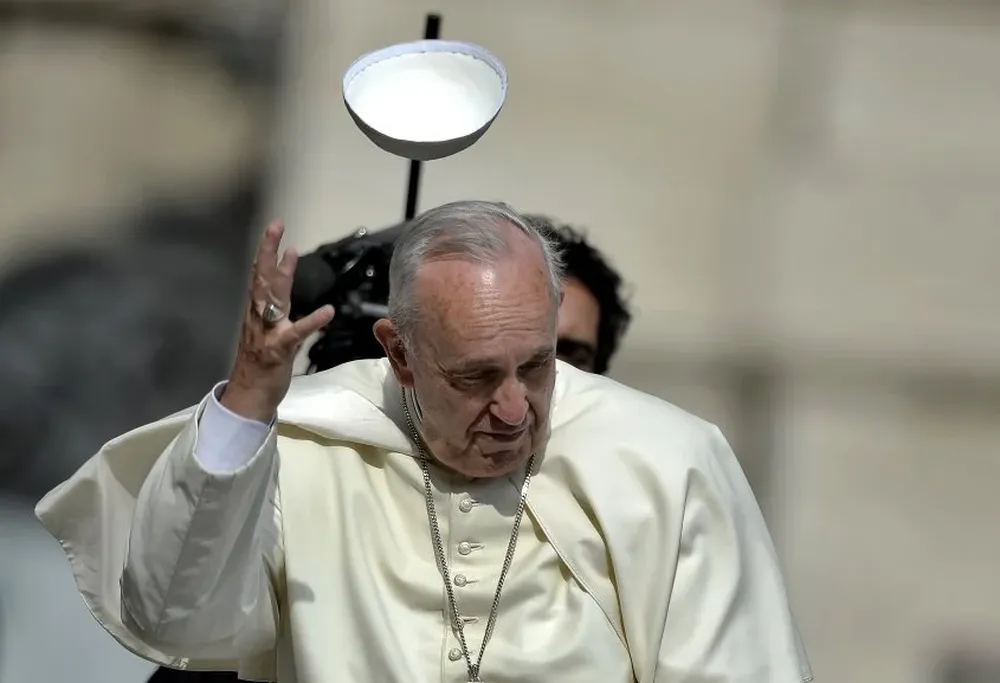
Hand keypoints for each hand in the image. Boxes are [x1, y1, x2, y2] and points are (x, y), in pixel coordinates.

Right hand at [222, 221, 334, 420]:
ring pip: (273, 298)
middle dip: (268, 251)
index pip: (259, 275)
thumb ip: (277, 308)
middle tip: (275, 226)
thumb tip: (285, 287)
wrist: (249, 396)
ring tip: (292, 252)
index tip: (274, 228)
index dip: (266, 251)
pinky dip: (312, 321)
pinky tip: (327, 310)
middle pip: (262, 278)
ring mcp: (267, 332)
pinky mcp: (279, 350)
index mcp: (257, 312)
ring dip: (283, 275)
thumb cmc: (260, 364)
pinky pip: (297, 332)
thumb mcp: (268, 330)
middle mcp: (259, 317)